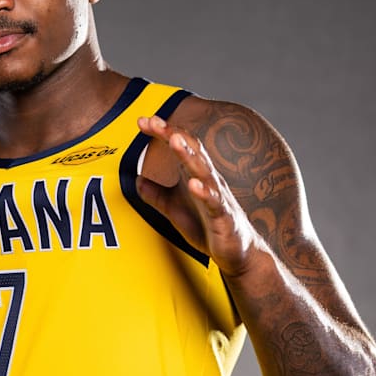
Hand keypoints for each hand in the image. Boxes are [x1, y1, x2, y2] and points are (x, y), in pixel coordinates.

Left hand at [135, 115, 261, 276]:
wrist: (239, 254)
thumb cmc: (209, 228)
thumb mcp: (175, 211)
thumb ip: (157, 195)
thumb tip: (136, 181)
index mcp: (196, 175)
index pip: (179, 146)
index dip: (161, 133)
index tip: (143, 121)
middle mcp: (209, 180)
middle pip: (191, 150)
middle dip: (173, 134)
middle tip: (155, 121)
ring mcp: (218, 197)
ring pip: (203, 171)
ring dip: (188, 155)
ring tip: (174, 140)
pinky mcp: (224, 217)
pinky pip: (214, 202)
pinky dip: (204, 192)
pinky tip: (194, 184)